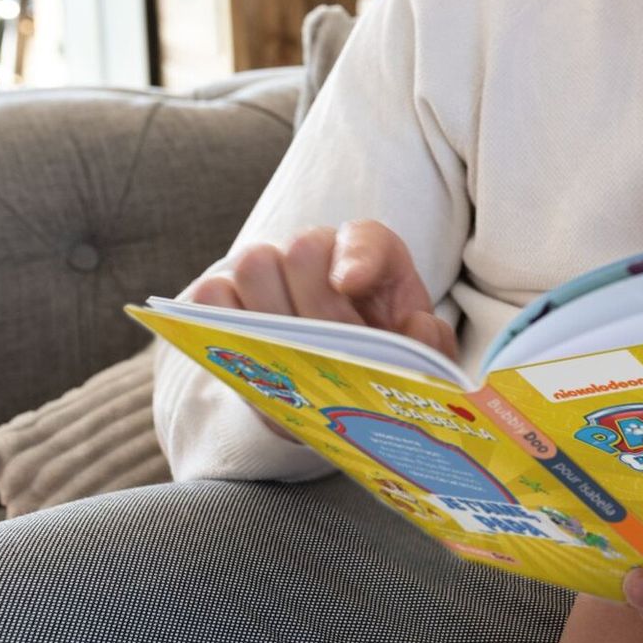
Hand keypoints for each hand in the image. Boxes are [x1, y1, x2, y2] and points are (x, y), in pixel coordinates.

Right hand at [185, 220, 457, 441]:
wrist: (331, 404)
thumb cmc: (380, 375)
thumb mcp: (418, 369)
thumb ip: (432, 350)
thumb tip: (416, 326)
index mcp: (377, 266)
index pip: (367, 239)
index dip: (357, 256)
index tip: (349, 284)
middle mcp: (321, 258)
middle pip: (303, 249)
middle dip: (314, 305)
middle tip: (326, 352)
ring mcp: (272, 275)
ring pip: (254, 263)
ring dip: (269, 313)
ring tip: (290, 359)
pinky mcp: (227, 303)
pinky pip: (210, 294)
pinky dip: (222, 321)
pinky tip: (250, 357)